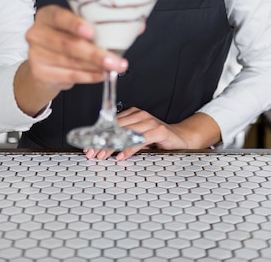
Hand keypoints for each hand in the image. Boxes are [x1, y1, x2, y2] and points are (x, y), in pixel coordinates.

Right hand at [14, 5, 127, 116]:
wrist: (45, 64)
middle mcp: (37, 33)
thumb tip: (137, 26)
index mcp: (47, 15)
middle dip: (94, 53)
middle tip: (115, 59)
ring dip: (96, 67)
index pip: (58, 16)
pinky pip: (70, 76)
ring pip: (71, 62)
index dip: (74, 24)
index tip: (91, 31)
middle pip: (67, 44)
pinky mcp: (41, 73)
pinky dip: (89, 76)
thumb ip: (104, 25)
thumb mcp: (79, 28)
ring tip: (114, 67)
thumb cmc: (67, 40)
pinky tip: (102, 75)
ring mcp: (36, 54)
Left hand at [83, 109, 220, 160]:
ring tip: (103, 156)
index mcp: (133, 114)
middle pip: (116, 128)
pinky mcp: (158, 130)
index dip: (99, 135)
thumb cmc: (158, 139)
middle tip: (92, 153)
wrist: (181, 139)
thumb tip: (102, 148)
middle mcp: (140, 115)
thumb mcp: (138, 138)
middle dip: (103, 142)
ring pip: (126, 133)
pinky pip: (140, 140)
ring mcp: (150, 121)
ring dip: (113, 146)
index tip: (89, 146)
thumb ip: (123, 139)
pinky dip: (129, 149)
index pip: (112, 124)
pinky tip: (121, 157)